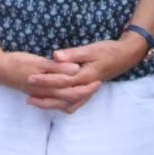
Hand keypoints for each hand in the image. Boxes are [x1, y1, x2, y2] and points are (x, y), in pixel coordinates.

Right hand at [0, 50, 94, 111]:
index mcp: (49, 86)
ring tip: (86, 92)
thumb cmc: (17, 63)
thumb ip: (58, 68)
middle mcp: (47, 94)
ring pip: (62, 102)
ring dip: (74, 98)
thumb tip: (75, 71)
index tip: (99, 81)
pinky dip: (62, 99)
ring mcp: (41, 94)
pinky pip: (54, 100)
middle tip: (97, 85)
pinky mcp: (36, 91)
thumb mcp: (38, 63)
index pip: (73, 91)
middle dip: (84, 93)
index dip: (87, 87)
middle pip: (70, 98)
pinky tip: (64, 93)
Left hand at [25, 35, 149, 113]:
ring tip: (35, 102)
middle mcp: (85, 87)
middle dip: (44, 97)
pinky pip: (74, 103)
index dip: (45, 80)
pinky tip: (54, 102)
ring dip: (51, 104)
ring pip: (67, 104)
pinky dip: (63, 105)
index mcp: (84, 76)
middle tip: (27, 97)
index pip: (61, 81)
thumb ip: (73, 54)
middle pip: (62, 97)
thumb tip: (55, 56)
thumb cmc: (108, 50)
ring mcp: (87, 90)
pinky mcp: (88, 90)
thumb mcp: (91, 49)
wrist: (126, 56)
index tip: (30, 78)